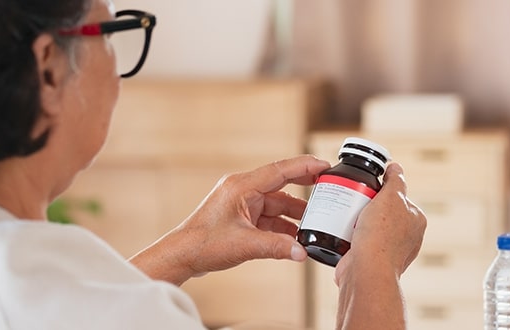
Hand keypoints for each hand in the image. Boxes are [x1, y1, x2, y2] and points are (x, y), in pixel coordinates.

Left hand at [130, 155, 330, 284]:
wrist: (182, 255)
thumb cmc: (204, 244)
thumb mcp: (245, 245)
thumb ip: (276, 247)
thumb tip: (302, 252)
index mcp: (242, 186)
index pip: (280, 170)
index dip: (305, 167)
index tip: (325, 165)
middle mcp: (242, 190)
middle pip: (281, 185)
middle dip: (304, 188)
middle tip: (328, 188)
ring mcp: (241, 203)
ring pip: (276, 204)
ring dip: (294, 214)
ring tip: (315, 224)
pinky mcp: (240, 217)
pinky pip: (268, 217)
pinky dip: (282, 226)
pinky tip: (295, 238)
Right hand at [335, 162, 425, 284]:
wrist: (365, 271)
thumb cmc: (381, 236)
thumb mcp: (391, 198)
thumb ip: (395, 180)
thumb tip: (396, 167)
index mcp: (416, 221)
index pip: (399, 197)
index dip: (382, 190)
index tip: (368, 189)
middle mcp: (406, 236)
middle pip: (382, 210)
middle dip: (366, 205)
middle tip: (354, 201)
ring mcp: (388, 249)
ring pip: (368, 225)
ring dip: (356, 220)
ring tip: (346, 216)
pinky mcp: (370, 258)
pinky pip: (357, 240)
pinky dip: (349, 235)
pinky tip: (342, 231)